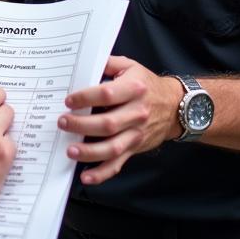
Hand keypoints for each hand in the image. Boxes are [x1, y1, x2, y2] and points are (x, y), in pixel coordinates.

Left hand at [58, 56, 181, 185]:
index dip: (86, 98)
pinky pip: (118, 164)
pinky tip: (86, 176)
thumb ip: (108, 63)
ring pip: (112, 147)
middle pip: (107, 123)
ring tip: (70, 150)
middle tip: (63, 122)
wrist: (176, 107)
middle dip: (82, 125)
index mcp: (134, 89)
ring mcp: (136, 134)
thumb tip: (84, 61)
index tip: (69, 101)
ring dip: (89, 151)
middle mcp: (137, 113)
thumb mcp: (131, 67)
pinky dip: (102, 173)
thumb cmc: (147, 85)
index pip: (107, 95)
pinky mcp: (135, 148)